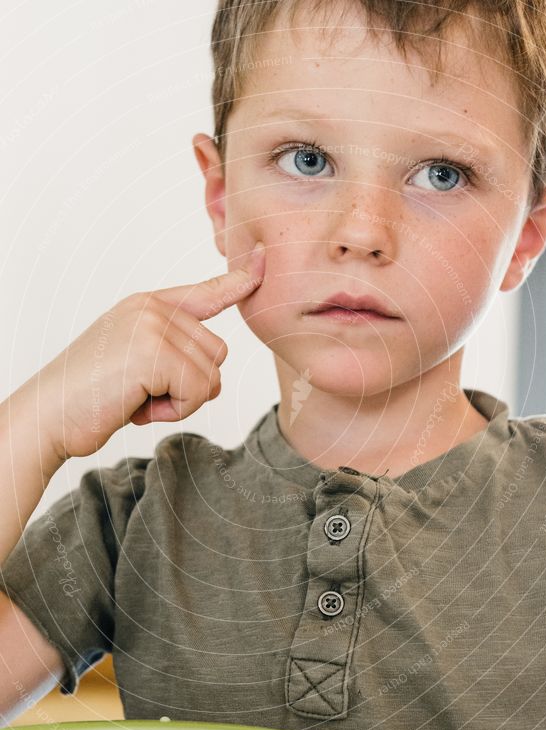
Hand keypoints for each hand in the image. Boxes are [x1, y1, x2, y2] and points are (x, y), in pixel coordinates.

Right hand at [38, 242, 265, 459]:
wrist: (47, 416)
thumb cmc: (89, 396)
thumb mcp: (133, 362)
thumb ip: (171, 352)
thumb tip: (214, 373)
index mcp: (147, 306)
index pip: (205, 292)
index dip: (238, 281)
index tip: (265, 262)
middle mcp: (152, 308)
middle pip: (217, 354)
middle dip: (188, 386)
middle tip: (142, 391)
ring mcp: (152, 325)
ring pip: (211, 375)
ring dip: (180, 401)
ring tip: (136, 397)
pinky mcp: (153, 351)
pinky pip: (197, 392)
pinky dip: (174, 411)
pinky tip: (138, 406)